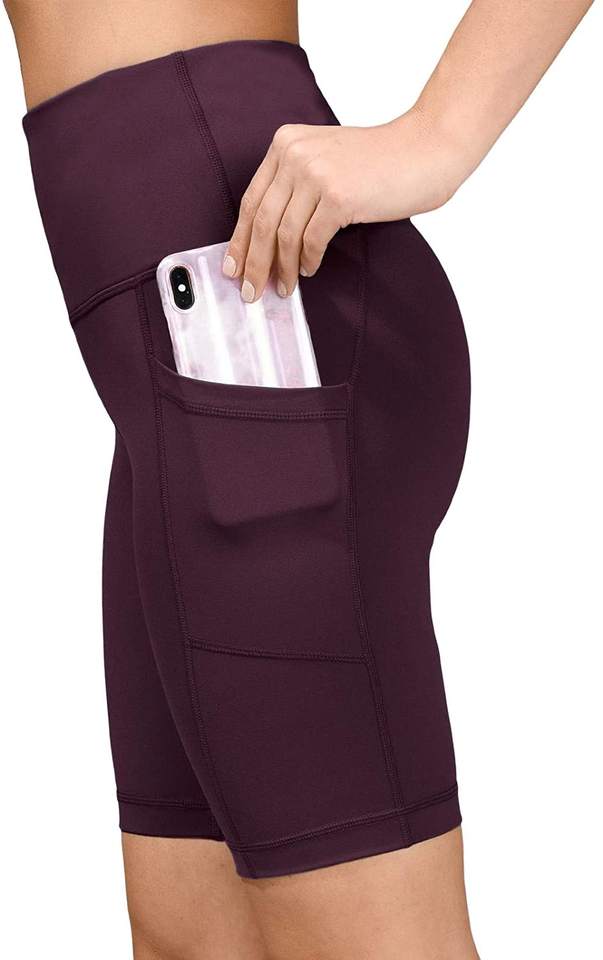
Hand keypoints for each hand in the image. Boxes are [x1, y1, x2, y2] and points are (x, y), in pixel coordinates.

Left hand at [222, 108, 459, 301]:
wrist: (426, 148)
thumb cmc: (380, 163)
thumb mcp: (326, 159)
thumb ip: (295, 185)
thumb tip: (267, 240)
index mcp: (286, 143)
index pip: (252, 200)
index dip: (240, 240)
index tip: (232, 268)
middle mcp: (295, 154)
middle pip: (262, 220)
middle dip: (253, 262)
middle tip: (250, 291)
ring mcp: (317, 174)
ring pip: (283, 234)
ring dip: (281, 268)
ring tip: (283, 289)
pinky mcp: (339, 197)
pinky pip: (312, 240)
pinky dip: (307, 260)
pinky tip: (309, 270)